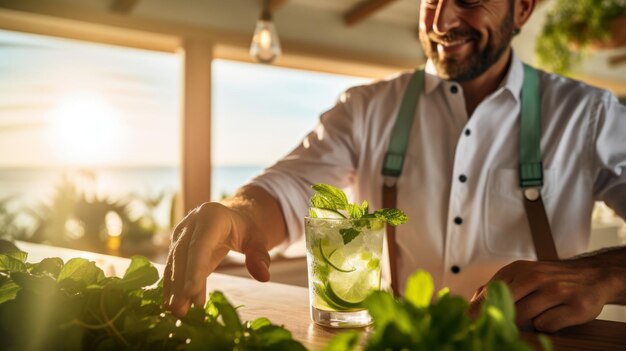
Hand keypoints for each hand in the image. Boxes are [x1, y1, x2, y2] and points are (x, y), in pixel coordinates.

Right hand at [163, 201, 270, 316]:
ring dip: (173, 288)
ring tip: (176, 311)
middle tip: (181, 310)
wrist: (233, 217)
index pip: (201, 245)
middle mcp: (191, 223)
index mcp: (211, 216)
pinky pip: (173, 267)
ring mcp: (181, 233)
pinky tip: (174, 304)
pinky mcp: (176, 244)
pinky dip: (173, 286)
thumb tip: (264, 277)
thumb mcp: (257, 239)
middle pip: (183, 255)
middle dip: (181, 283)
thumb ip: (259, 256)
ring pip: (174, 262)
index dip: (194, 269)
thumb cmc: (246, 229)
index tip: (190, 293)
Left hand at [470, 259, 615, 332]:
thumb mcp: (524, 274)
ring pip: (525, 317)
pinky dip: (546, 326)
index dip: (479, 309)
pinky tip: (554, 316)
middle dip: (500, 318)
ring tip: (535, 314)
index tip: (471, 321)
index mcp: (519, 269)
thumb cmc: (551, 278)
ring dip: (525, 322)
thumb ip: (499, 286)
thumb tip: (472, 303)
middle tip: (499, 326)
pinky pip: (547, 325)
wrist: (594, 275)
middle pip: (506, 305)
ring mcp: (556, 291)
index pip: (490, 291)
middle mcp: (537, 277)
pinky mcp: (575, 307)